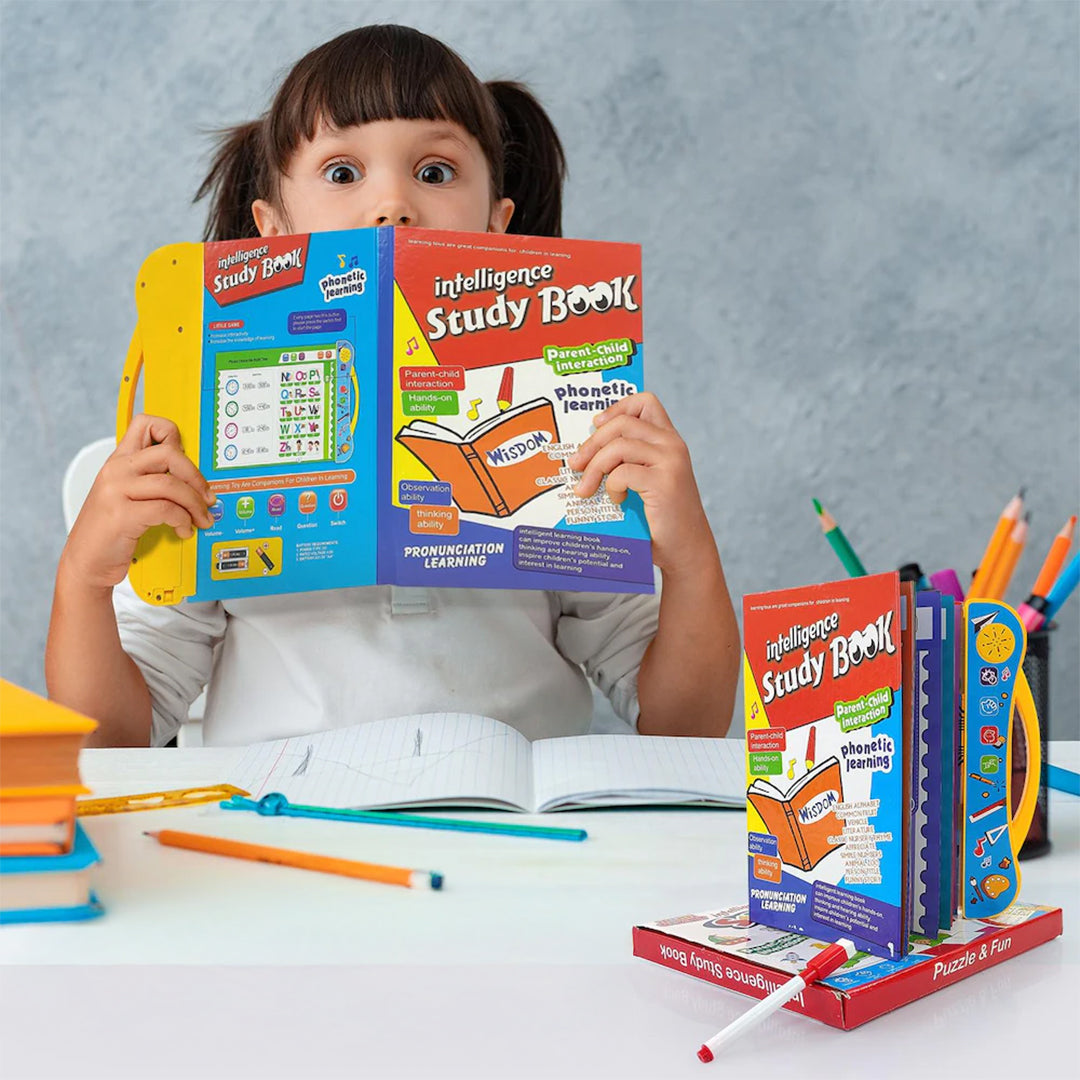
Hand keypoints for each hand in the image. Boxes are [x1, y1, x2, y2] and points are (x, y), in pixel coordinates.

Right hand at [62, 414, 214, 589]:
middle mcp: (116, 470)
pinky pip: (166, 510)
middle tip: (207, 497)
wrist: (86, 563)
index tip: (188, 459)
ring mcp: (116, 491)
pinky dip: (183, 520)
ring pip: (172, 484)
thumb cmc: (111, 531)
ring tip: (201, 519)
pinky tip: (183, 530)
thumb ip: (150, 479)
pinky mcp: (122, 515)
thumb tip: (192, 476)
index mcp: (119, 461)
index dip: (173, 434)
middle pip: (169, 453)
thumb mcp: (126, 496)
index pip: (146, 424)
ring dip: (195, 504)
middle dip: (196, 476)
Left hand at [567, 392, 717, 575]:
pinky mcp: (664, 483)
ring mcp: (671, 462)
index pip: (645, 402)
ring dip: (595, 467)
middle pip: (623, 423)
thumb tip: (581, 454)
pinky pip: (622, 472)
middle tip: (575, 464)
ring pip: (619, 446)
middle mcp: (672, 445)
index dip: (617, 407)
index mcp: (668, 440)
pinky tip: (616, 500)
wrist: (685, 551)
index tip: (596, 424)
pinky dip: (611, 486)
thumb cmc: (659, 518)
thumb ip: (627, 461)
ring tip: (586, 489)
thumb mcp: (645, 482)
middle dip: (592, 443)